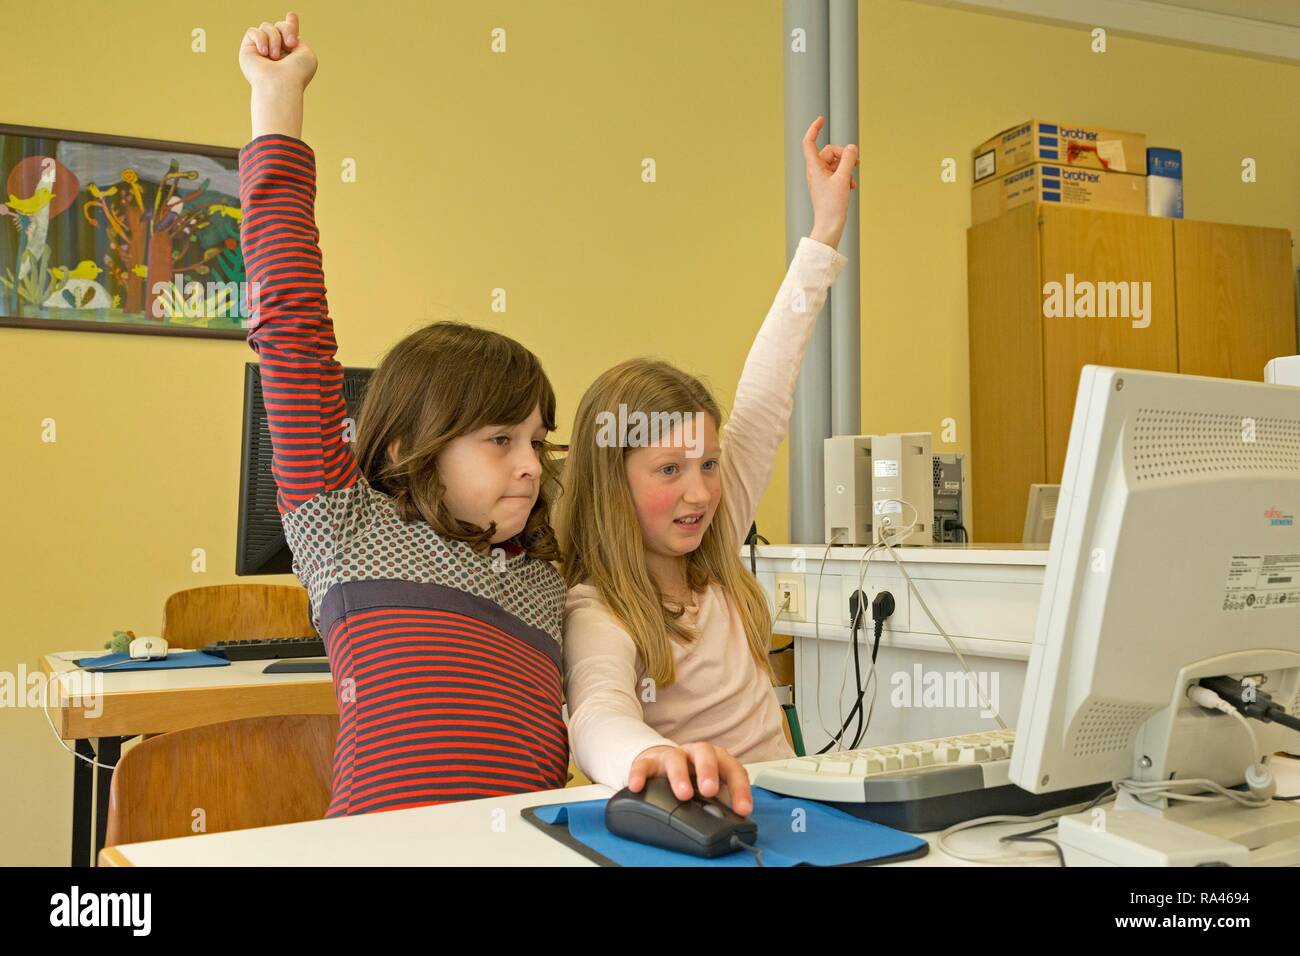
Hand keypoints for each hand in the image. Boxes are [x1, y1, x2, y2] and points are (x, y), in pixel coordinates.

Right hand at [239, 12, 316, 91]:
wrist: (280, 85)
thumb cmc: (296, 73)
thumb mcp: (306, 53)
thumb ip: (298, 38)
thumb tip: (286, 28)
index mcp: (290, 54)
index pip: (287, 34)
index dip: (289, 24)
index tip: (292, 16)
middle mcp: (276, 52)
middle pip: (279, 25)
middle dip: (287, 29)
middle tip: (291, 44)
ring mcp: (261, 50)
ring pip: (266, 26)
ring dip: (274, 39)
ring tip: (276, 57)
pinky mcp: (248, 50)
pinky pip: (253, 31)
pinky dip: (261, 39)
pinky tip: (264, 54)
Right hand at [628, 742, 753, 816]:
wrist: (661, 767)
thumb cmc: (692, 780)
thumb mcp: (708, 791)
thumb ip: (719, 803)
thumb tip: (730, 825)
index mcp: (716, 760)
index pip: (732, 769)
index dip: (739, 789)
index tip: (743, 810)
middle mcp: (694, 754)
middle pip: (705, 753)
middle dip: (709, 771)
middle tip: (710, 791)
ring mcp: (671, 756)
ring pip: (675, 757)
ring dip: (680, 775)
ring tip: (683, 794)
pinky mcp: (648, 762)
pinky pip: (642, 765)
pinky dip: (639, 775)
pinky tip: (637, 787)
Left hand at [801, 115, 857, 249]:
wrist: (829, 226)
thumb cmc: (832, 205)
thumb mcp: (843, 179)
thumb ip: (848, 160)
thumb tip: (851, 147)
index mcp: (814, 168)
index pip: (809, 142)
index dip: (814, 129)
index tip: (822, 119)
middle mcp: (815, 172)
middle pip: (829, 152)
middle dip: (843, 154)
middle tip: (856, 162)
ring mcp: (821, 179)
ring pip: (835, 163)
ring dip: (846, 167)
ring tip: (853, 178)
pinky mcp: (827, 187)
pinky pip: (837, 174)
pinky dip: (845, 176)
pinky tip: (852, 186)